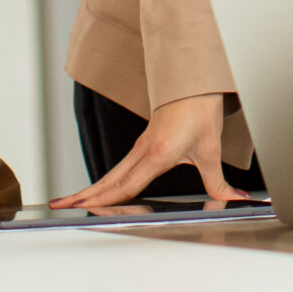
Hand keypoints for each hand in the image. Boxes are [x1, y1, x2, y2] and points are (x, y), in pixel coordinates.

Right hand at [51, 93, 243, 208]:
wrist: (194, 82)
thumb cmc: (200, 110)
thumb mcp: (211, 149)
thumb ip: (218, 181)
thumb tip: (233, 198)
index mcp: (157, 154)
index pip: (127, 185)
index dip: (107, 201)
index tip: (86, 210)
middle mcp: (143, 152)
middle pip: (109, 181)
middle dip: (84, 196)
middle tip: (59, 206)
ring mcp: (140, 148)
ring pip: (110, 175)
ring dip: (89, 189)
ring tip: (68, 201)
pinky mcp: (142, 145)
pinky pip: (118, 168)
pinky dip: (103, 182)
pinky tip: (98, 190)